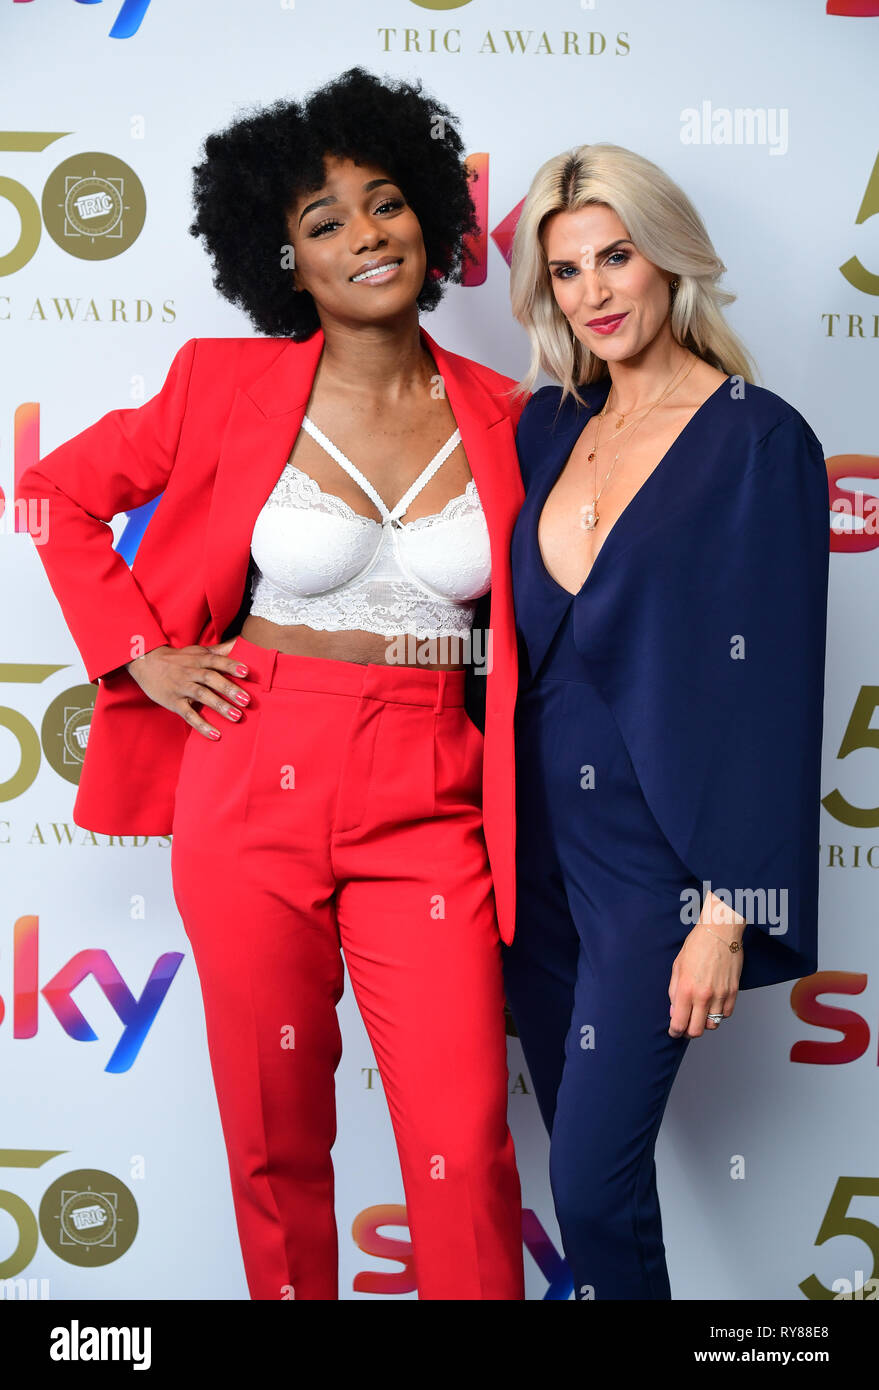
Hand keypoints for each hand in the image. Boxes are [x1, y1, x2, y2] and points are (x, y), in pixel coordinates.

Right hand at [124, 640, 249, 738]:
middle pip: (210, 678)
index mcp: (198, 659)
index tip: (246, 672)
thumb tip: (241, 641)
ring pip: (201, 696)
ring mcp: (181, 687)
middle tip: (246, 700)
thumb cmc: (179, 659)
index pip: (215, 661)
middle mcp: (190, 672)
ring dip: (219, 706)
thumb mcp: (197, 651)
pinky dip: (201, 725)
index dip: (230, 665)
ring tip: (236, 716)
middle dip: (228, 689)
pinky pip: (188, 714)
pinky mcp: (174, 702)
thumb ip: (220, 650)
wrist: (145, 663)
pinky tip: (215, 735)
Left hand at [668, 922, 743, 1037]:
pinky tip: (713, 1006)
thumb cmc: (697, 945)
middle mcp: (704, 996)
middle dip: (689, 1032)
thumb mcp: (677, 966)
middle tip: (686, 1027)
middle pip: (697, 1030)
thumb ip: (674, 992)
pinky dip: (718, 1015)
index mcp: (687, 989)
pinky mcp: (734, 992)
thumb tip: (674, 1011)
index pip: (680, 1023)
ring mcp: (721, 995)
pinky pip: (726, 1014)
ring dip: (704, 1023)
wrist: (720, 932)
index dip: (675, 1031)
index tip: (674, 1032)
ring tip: (699, 1014)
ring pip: (713, 1025)